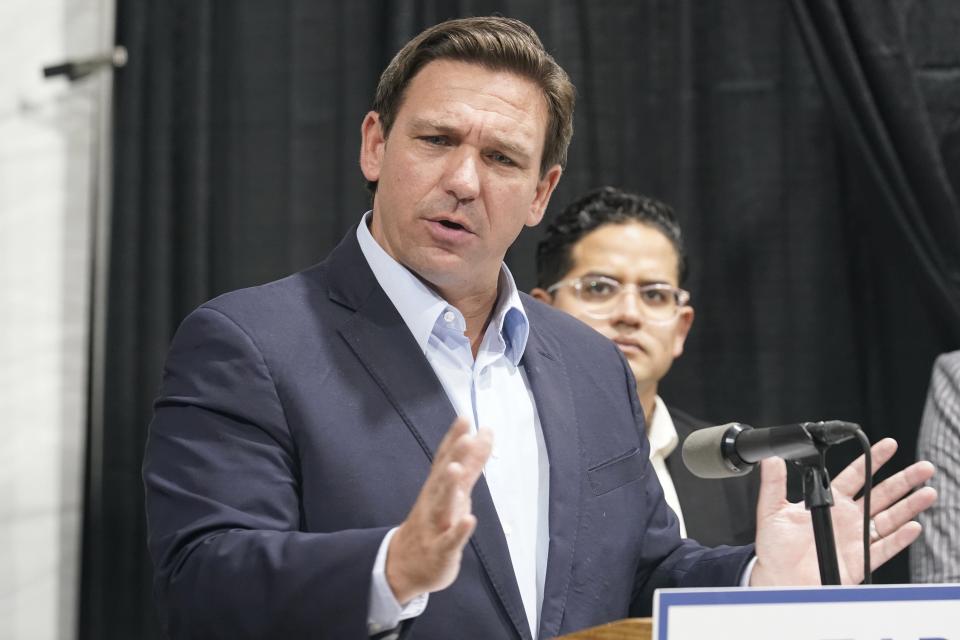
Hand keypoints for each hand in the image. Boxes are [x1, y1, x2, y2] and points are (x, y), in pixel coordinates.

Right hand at [386, 417, 492, 603]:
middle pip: (443, 476)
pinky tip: (470, 520)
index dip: (454, 438)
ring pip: (442, 504)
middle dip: (453, 456)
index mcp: (438, 486)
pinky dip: (459, 531)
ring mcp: (435, 525)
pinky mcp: (440, 550)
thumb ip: (471, 463)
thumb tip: (485, 433)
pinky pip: (449, 540)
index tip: (465, 417)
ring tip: (456, 469)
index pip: (445, 458)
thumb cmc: (435, 522)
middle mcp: (434, 501)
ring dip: (449, 486)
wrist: (404, 565)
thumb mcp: (456, 490)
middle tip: (466, 436)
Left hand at [750, 437, 936, 585]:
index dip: (871, 460)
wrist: (778, 579)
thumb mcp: (771, 511)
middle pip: (880, 494)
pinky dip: (900, 539)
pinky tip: (913, 527)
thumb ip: (773, 484)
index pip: (854, 476)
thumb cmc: (775, 549)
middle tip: (922, 468)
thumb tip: (770, 459)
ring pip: (889, 518)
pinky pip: (884, 548)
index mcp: (827, 502)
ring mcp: (856, 538)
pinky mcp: (860, 560)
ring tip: (927, 492)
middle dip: (902, 480)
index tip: (887, 445)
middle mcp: (846, 517)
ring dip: (909, 506)